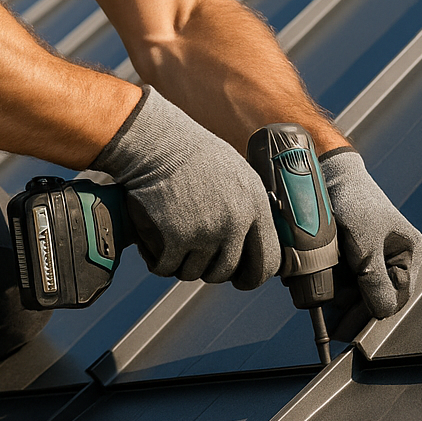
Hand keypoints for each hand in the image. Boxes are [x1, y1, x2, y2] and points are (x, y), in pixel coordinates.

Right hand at [91, 87, 279, 288]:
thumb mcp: (237, 173)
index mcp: (256, 206)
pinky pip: (166, 268)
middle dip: (208, 269)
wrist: (156, 142)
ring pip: (193, 273)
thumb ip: (250, 208)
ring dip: (180, 262)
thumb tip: (256, 241)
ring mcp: (205, 232)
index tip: (239, 278)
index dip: (252, 276)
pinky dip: (156, 259)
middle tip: (193, 252)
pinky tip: (154, 242)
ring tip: (171, 238)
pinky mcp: (175, 239)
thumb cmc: (193, 154)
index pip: (268, 263)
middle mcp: (235, 222)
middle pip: (225, 272)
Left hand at [319, 148, 421, 318]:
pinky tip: (318, 288)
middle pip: (375, 297)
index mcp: (407, 254)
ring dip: (339, 300)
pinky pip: (344, 279)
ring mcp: (371, 257)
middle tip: (330, 324)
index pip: (396, 297)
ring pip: (357, 291)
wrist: (328, 176)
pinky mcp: (350, 255)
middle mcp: (393, 258)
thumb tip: (382, 312)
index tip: (347, 328)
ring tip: (321, 306)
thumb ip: (375, 277)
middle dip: (351, 309)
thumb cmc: (354, 202)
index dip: (371, 313)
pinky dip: (331, 285)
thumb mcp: (365, 242)